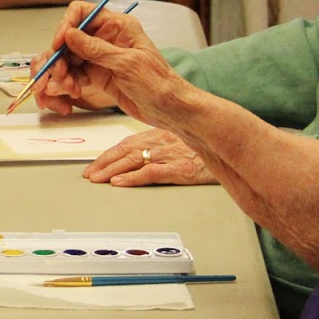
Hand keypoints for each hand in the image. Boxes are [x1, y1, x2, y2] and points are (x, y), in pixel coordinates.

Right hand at [36, 2, 198, 131]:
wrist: (169, 110)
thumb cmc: (158, 83)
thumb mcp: (127, 63)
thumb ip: (96, 49)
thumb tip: (69, 35)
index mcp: (117, 26)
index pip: (81, 13)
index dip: (66, 26)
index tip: (58, 45)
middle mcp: (105, 38)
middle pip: (68, 39)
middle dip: (58, 58)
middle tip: (57, 76)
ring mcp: (99, 57)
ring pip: (66, 59)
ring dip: (60, 75)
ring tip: (64, 91)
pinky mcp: (96, 75)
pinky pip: (72, 76)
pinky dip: (66, 85)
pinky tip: (70, 95)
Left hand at [81, 128, 214, 185]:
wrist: (231, 145)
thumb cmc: (206, 144)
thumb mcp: (179, 139)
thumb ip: (159, 144)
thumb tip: (140, 155)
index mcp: (158, 135)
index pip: (126, 144)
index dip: (107, 155)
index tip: (93, 165)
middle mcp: (160, 142)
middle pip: (124, 152)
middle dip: (103, 163)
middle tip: (88, 175)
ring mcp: (170, 155)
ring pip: (134, 161)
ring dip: (111, 171)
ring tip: (96, 180)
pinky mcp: (181, 168)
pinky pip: (152, 173)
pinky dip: (133, 178)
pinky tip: (119, 183)